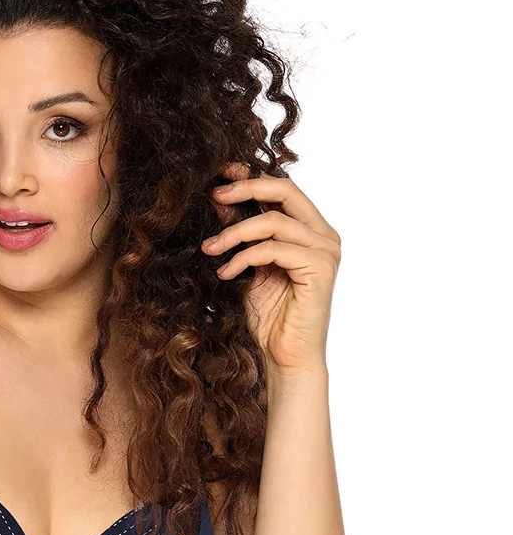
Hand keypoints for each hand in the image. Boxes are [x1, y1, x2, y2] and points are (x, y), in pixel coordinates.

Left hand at [202, 160, 340, 373]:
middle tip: (214, 196)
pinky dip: (243, 258)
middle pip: (285, 190)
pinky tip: (226, 273)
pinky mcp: (320, 269)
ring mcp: (326, 250)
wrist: (285, 357)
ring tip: (209, 249)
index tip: (220, 176)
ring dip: (234, 233)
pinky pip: (273, 249)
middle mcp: (324, 235)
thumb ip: (242, 236)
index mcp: (311, 230)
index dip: (251, 178)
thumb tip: (220, 201)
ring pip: (274, 221)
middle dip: (246, 188)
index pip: (283, 190)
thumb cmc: (270, 318)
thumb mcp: (248, 267)